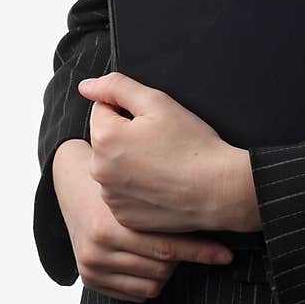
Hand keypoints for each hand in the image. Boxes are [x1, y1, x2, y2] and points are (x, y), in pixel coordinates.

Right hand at [53, 139, 234, 301]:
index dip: (201, 252)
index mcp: (110, 226)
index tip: (225, 255)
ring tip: (164, 246)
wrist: (72, 184)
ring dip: (166, 269)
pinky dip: (149, 280)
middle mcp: (98, 250)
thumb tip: (212, 211)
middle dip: (181, 256)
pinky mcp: (89, 280)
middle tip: (187, 238)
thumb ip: (166, 201)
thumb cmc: (115, 178)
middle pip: (162, 269)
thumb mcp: (137, 182)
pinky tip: (149, 260)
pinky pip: (136, 294)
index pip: (166, 248)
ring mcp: (91, 267)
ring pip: (152, 285)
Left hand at [77, 72, 238, 232]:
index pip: (102, 110)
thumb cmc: (193, 144)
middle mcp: (99, 171)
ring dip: (129, 164)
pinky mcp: (124, 217)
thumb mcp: (157, 102)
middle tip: (161, 144)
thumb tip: (86, 86)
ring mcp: (111, 198)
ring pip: (113, 168)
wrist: (219, 190)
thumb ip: (116, 87)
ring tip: (163, 166)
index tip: (153, 124)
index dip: (129, 111)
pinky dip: (136, 189)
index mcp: (104, 138)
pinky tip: (161, 186)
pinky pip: (122, 194)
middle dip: (125, 137)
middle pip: (105, 140)